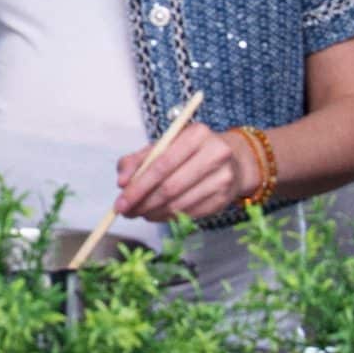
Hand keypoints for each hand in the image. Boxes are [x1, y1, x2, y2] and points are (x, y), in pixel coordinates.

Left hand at [115, 125, 256, 223]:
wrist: (233, 160)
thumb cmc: (190, 152)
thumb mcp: (164, 146)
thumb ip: (137, 160)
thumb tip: (121, 182)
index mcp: (197, 134)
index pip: (161, 164)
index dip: (138, 186)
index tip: (120, 202)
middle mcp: (215, 154)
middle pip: (170, 187)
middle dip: (143, 203)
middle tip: (126, 211)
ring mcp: (223, 178)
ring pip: (179, 204)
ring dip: (154, 213)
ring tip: (140, 213)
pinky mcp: (225, 199)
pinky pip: (190, 213)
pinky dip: (169, 217)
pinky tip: (158, 214)